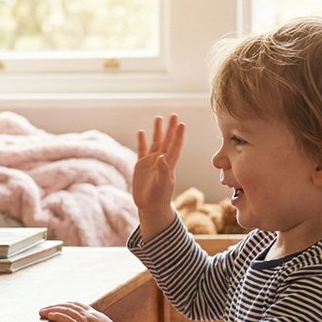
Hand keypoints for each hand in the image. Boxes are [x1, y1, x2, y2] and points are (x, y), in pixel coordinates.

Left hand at [39, 301, 135, 321]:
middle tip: (47, 308)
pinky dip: (56, 316)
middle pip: (71, 306)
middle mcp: (92, 317)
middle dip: (58, 306)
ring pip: (66, 311)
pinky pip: (66, 319)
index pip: (81, 307)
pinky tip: (48, 315)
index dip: (69, 306)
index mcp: (99, 318)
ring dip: (52, 310)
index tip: (61, 307)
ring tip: (42, 312)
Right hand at [133, 114, 183, 234]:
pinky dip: (142, 141)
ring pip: (155, 143)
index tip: (181, 124)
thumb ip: (163, 171)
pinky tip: (141, 132)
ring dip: (157, 131)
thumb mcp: (162, 185)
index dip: (178, 135)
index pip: (174, 147)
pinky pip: (142, 150)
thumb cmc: (159, 198)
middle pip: (167, 141)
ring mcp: (151, 162)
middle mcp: (161, 161)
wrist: (150, 207)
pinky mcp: (141, 166)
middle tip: (173, 115)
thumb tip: (162, 157)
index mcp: (168, 164)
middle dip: (170, 128)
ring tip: (158, 118)